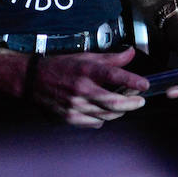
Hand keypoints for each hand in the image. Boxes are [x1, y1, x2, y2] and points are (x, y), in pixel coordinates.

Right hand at [25, 48, 148, 127]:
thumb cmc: (60, 66)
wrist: (32, 80)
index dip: (132, 81)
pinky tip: (103, 110)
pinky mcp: (70, 118)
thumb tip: (131, 53)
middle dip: (132, 103)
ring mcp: (75, 106)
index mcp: (85, 70)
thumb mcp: (85, 56)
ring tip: (124, 104)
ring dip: (120, 111)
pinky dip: (104, 118)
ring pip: (107, 115)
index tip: (145, 85)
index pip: (114, 75)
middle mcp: (80, 89)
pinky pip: (95, 122)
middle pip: (114, 103)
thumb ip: (110, 58)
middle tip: (140, 100)